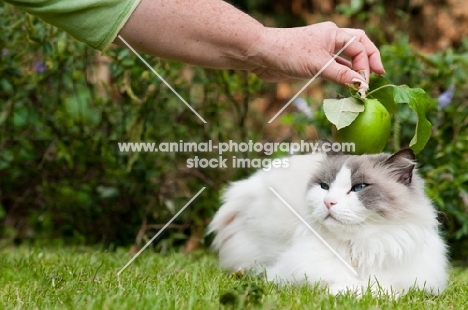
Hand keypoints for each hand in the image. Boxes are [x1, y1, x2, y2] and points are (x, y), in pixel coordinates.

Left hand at [246, 22, 384, 84]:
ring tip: (363, 87)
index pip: (360, 46)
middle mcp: (330, 40)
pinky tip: (347, 88)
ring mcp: (321, 52)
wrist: (262, 55)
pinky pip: (333, 71)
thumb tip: (362, 85)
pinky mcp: (312, 65)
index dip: (366, 64)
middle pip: (357, 48)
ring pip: (345, 61)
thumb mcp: (318, 65)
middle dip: (368, 62)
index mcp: (334, 33)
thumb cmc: (289, 53)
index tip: (366, 83)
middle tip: (378, 76)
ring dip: (354, 73)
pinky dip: (341, 78)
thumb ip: (341, 75)